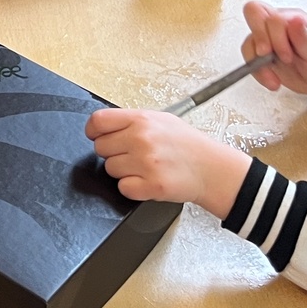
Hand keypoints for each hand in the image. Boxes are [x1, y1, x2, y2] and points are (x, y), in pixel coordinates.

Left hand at [86, 108, 250, 219]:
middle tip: (132, 155)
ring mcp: (146, 162)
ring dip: (123, 171)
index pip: (98, 121)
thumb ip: (132, 121)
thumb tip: (103, 126)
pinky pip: (123, 188)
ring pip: (110, 169)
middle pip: (100, 148)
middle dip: (113, 153)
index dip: (93, 131)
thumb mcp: (160, 120)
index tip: (97, 136)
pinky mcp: (151, 185)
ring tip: (144, 167)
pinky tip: (146, 180)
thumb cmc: (187, 145)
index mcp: (141, 119)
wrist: (212, 169)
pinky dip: (132, 188)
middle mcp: (141, 139)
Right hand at [242, 0, 306, 97]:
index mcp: (293, 18)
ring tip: (274, 80)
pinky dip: (258, 73)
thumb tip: (295, 19)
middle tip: (267, 58)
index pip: (273, 16)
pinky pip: (249, 59)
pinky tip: (272, 81)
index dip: (275, 36)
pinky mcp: (260, 53)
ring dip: (258, 63)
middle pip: (253, 14)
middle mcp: (277, 24)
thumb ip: (305, 37)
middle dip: (259, 39)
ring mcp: (267, 37)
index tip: (286, 56)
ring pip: (248, 41)